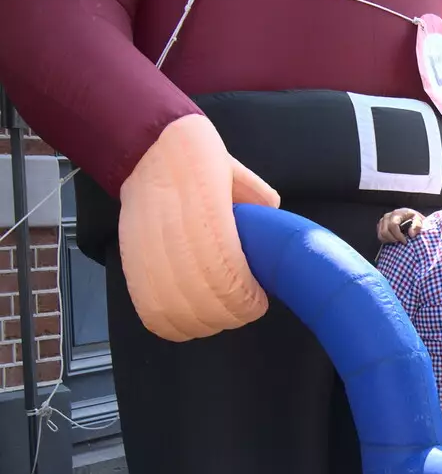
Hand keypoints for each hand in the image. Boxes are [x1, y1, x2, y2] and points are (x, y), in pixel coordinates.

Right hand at [119, 113, 279, 342]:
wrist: (147, 148)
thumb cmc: (197, 160)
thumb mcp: (237, 175)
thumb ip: (259, 204)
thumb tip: (277, 233)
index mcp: (207, 215)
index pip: (228, 281)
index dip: (247, 301)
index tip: (259, 298)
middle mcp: (175, 238)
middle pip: (206, 306)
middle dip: (231, 315)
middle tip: (244, 307)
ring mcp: (149, 255)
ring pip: (179, 317)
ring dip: (205, 323)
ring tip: (219, 313)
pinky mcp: (132, 265)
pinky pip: (152, 315)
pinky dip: (175, 325)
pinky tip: (192, 318)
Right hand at [377, 207, 424, 243]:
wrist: (410, 217)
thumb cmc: (414, 219)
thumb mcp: (419, 221)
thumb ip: (417, 226)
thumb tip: (411, 233)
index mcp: (397, 213)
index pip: (393, 225)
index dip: (398, 235)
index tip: (405, 241)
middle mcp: (388, 216)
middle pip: (385, 231)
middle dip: (393, 239)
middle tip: (401, 241)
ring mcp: (383, 220)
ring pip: (381, 234)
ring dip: (389, 240)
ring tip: (397, 241)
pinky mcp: (380, 225)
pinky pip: (379, 235)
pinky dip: (385, 240)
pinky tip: (393, 240)